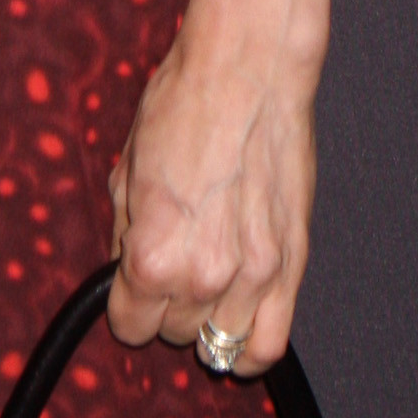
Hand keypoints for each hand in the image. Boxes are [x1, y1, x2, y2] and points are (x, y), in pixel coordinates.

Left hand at [104, 8, 318, 374]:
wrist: (247, 70)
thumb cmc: (184, 105)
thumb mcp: (127, 167)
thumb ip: (125, 232)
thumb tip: (125, 268)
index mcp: (153, 255)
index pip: (130, 326)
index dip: (126, 304)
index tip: (131, 286)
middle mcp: (203, 276)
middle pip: (174, 332)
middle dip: (166, 303)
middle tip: (173, 260)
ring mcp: (253, 276)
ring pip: (219, 341)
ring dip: (207, 317)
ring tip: (206, 281)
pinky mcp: (292, 265)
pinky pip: (270, 342)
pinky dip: (251, 347)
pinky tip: (238, 326)